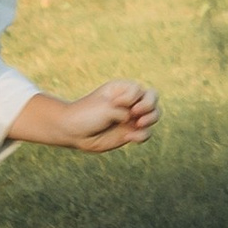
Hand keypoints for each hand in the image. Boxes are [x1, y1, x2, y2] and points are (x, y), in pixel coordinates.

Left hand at [23, 79, 157, 153]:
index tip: (115, 103)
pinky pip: (146, 133)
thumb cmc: (87, 115)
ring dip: (150, 119)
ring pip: (154, 115)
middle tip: (136, 113)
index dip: (132, 97)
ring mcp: (131, 117)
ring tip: (138, 124)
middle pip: (153, 98)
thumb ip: (126, 112)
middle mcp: (129, 102)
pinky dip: (142, 135)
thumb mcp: (107, 108)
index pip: (140, 89)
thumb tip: (139, 123)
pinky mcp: (129, 132)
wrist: (73, 132)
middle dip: (149, 106)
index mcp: (123, 90)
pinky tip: (130, 138)